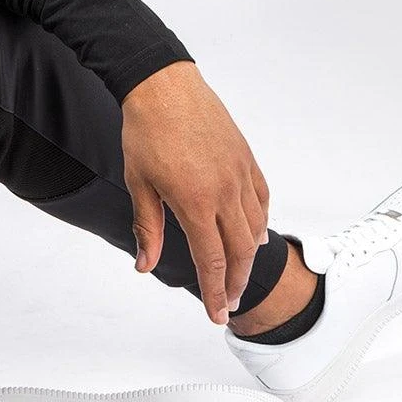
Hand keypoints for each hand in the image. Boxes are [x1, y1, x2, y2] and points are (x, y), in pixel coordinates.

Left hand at [120, 61, 270, 325]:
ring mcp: (240, 174)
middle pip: (239, 251)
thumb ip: (148, 228)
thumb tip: (144, 266)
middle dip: (234, 283)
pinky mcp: (246, 158)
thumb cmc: (145, 133)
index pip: (211, 260)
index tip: (215, 315)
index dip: (214, 292)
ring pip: (255, 227)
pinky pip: (262, 199)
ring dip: (248, 257)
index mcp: (196, 202)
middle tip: (228, 305)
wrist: (164, 86)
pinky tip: (253, 234)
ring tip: (237, 274)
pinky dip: (260, 223)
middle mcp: (225, 191)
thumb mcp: (139, 184)